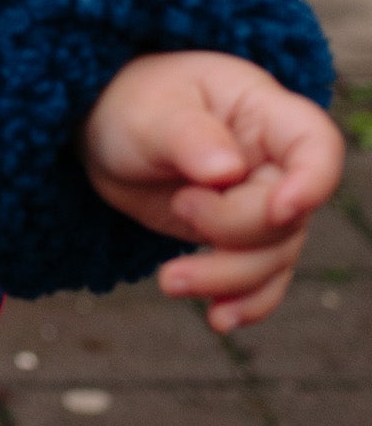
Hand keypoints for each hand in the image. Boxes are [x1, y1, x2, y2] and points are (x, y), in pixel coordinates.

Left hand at [79, 51, 342, 331]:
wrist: (109, 136)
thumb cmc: (132, 106)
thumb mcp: (149, 113)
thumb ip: (188, 137)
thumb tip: (225, 170)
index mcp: (262, 112)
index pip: (316, 144)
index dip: (313, 182)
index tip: (279, 210)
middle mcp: (274, 161)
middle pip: (289, 215)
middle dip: (234, 230)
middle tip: (180, 206)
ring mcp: (261, 204)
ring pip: (273, 258)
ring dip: (227, 279)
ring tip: (169, 280)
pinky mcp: (240, 241)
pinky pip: (260, 281)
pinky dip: (243, 303)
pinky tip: (217, 319)